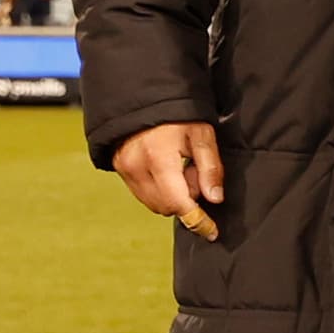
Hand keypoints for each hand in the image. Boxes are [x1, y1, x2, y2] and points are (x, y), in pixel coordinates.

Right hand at [112, 121, 225, 238]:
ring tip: (181, 168)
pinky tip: (167, 169)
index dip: (198, 220)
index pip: (179, 203)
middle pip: (167, 207)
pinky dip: (159, 190)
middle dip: (187, 199)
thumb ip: (210, 169)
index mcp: (159, 159)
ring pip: (154, 203)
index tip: (212, 232)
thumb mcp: (203, 136)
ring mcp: (124, 170)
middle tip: (194, 172)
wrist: (143, 100)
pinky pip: (143, 194)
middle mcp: (137, 168)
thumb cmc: (178, 115)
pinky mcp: (119, 169)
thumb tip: (214, 199)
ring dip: (173, 196)